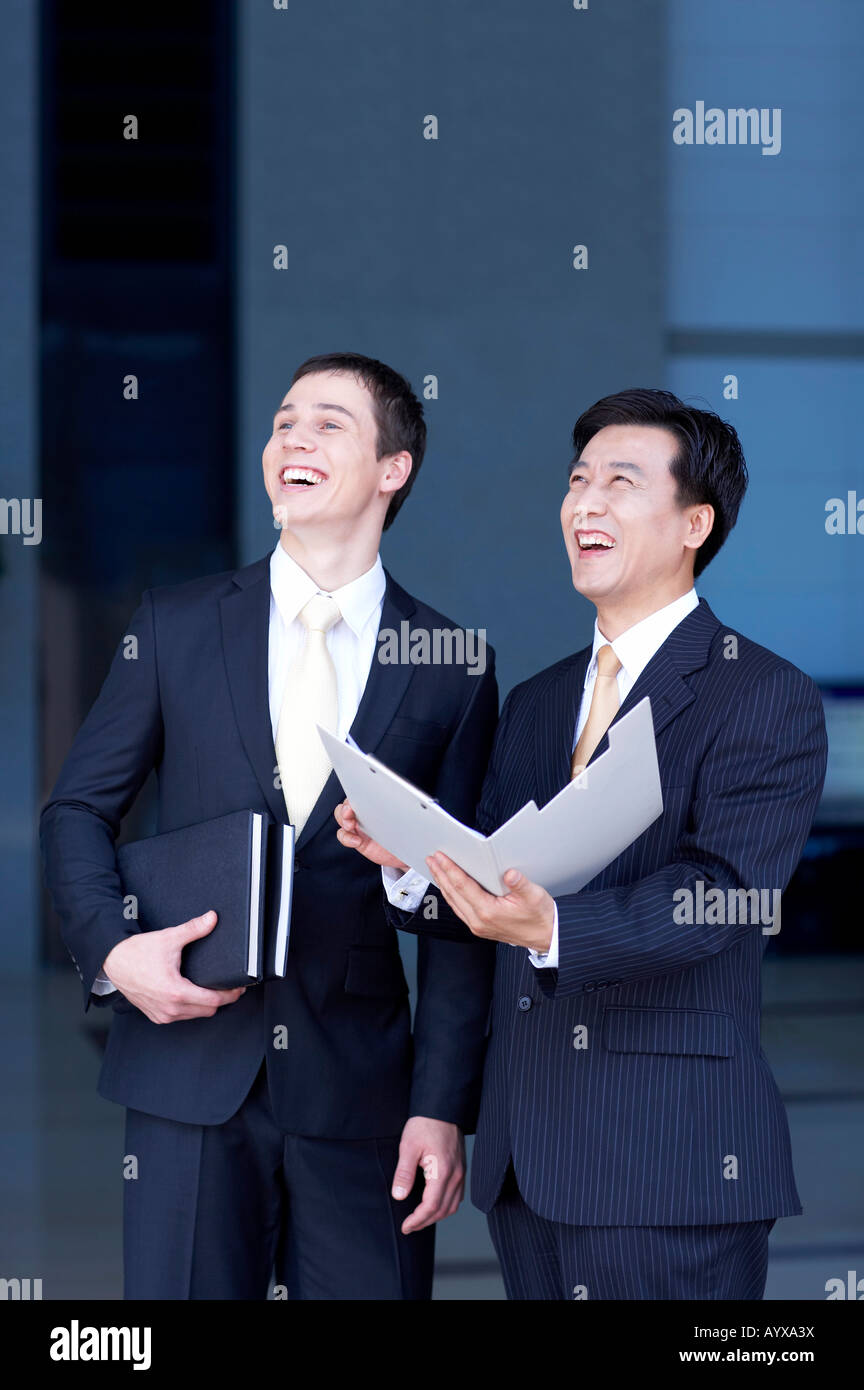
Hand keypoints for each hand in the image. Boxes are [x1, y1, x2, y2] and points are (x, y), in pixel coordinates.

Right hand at [101, 911, 246, 1023]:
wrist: (113, 961)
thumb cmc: (137, 952)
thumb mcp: (169, 938)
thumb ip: (194, 929)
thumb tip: (212, 918)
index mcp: (176, 992)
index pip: (214, 1001)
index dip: (230, 995)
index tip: (239, 988)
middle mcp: (170, 1008)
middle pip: (208, 1011)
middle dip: (221, 1000)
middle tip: (229, 987)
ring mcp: (162, 1015)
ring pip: (195, 1015)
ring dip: (205, 1005)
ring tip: (212, 989)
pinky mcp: (156, 1016)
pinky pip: (181, 1017)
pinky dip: (190, 1008)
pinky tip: (193, 995)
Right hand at [334, 799, 408, 870]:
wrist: (406, 851)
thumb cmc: (406, 831)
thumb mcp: (405, 816)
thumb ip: (401, 806)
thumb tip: (402, 798)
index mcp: (375, 803)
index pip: (361, 793)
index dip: (355, 793)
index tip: (355, 797)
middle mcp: (365, 813)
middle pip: (346, 804)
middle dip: (345, 807)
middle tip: (349, 812)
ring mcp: (359, 826)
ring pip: (341, 818)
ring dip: (343, 820)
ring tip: (350, 825)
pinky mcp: (357, 839)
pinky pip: (343, 836)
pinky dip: (347, 838)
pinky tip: (356, 841)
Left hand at [392, 1117, 464, 1233]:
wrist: (441, 1108)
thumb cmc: (425, 1124)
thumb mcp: (408, 1147)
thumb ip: (404, 1173)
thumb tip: (399, 1196)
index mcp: (443, 1171)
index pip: (431, 1206)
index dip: (418, 1220)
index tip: (405, 1226)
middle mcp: (456, 1175)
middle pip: (444, 1210)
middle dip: (426, 1222)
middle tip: (409, 1226)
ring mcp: (461, 1172)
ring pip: (453, 1205)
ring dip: (437, 1216)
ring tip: (420, 1218)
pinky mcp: (461, 1168)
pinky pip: (457, 1195)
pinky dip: (446, 1205)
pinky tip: (434, 1203)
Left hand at [427, 854, 554, 951]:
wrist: (546, 937)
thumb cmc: (540, 917)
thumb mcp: (535, 896)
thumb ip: (520, 884)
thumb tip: (510, 873)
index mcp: (489, 912)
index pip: (462, 886)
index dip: (449, 869)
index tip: (440, 857)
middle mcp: (479, 921)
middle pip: (452, 893)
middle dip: (440, 874)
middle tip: (431, 859)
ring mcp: (477, 926)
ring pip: (453, 902)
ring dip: (443, 884)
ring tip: (436, 869)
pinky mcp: (479, 927)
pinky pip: (459, 908)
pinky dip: (451, 895)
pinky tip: (448, 886)